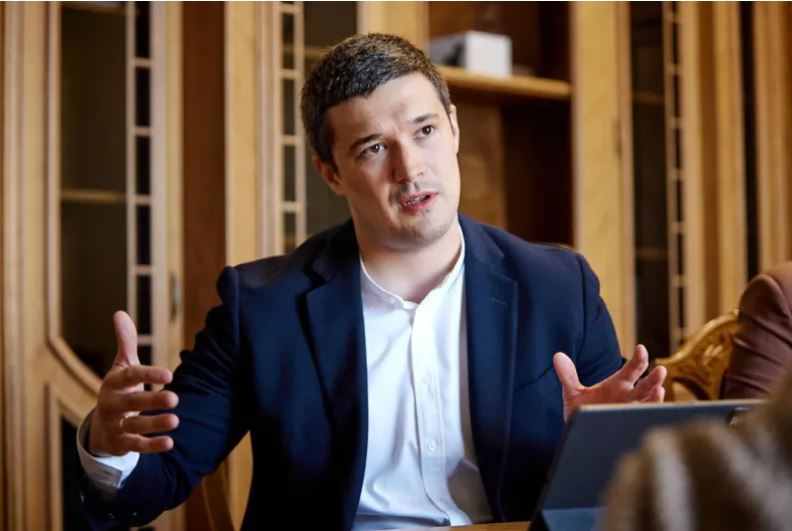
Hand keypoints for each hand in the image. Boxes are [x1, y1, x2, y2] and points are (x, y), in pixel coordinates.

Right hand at [88, 311, 178, 455]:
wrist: (101, 426)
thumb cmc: (120, 389)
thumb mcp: (122, 366)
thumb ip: (126, 342)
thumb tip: (119, 312)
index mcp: (114, 383)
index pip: (131, 376)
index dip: (149, 374)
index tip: (169, 374)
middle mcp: (112, 404)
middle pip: (133, 402)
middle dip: (152, 400)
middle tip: (175, 398)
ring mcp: (116, 425)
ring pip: (135, 425)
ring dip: (154, 424)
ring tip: (176, 420)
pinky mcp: (121, 443)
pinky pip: (136, 446)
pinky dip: (151, 445)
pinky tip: (170, 443)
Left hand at [553, 344, 666, 420]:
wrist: (580, 437)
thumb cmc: (582, 412)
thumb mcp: (573, 393)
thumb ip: (568, 375)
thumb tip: (557, 356)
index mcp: (618, 385)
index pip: (632, 369)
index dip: (638, 359)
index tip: (641, 349)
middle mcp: (628, 398)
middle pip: (645, 386)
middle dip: (653, 379)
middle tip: (660, 370)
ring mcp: (631, 413)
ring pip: (648, 404)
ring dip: (654, 398)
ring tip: (659, 390)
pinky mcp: (629, 427)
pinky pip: (642, 422)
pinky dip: (649, 416)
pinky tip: (653, 411)